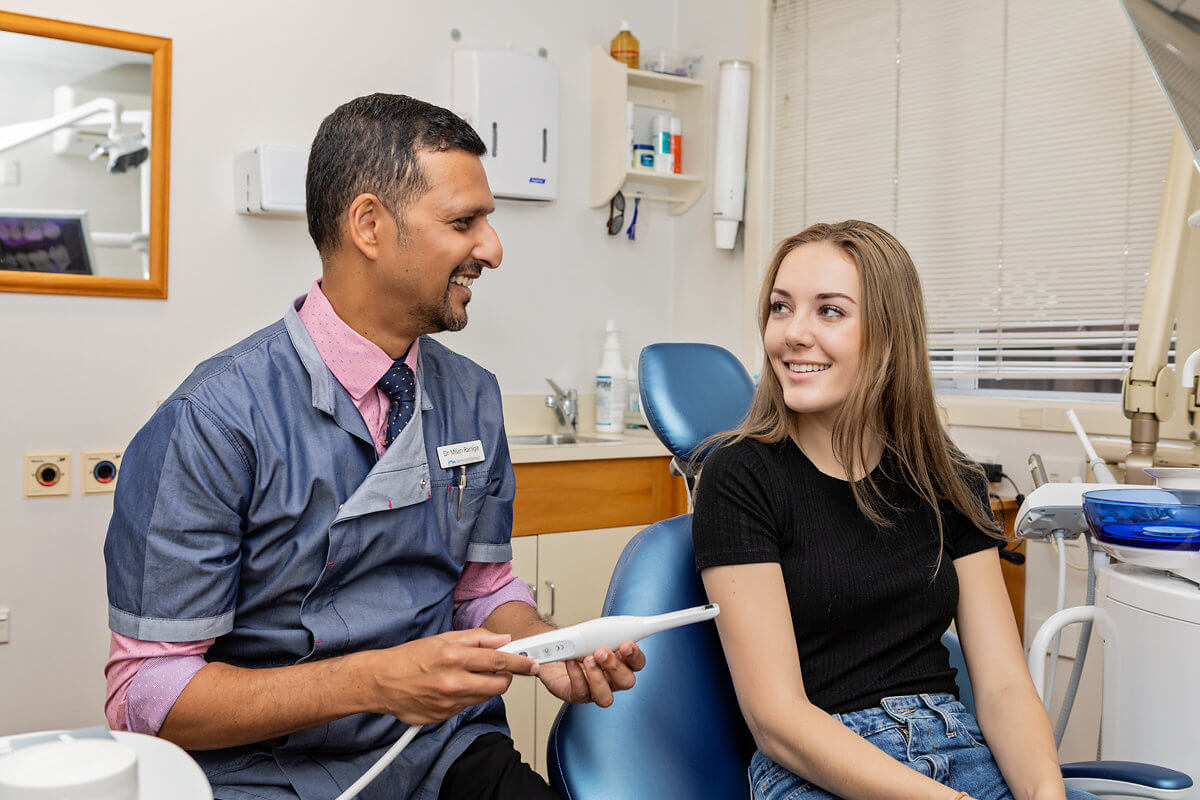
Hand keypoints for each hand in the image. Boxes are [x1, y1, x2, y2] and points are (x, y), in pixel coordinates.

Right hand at [362, 629, 538, 724]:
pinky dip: (469, 696)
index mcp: (454, 657)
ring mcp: (450, 702)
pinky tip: (454, 687)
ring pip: (485, 696)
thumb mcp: (443, 638)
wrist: (381, 682)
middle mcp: (454, 682)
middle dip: (506, 676)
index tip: (532, 663)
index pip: (499, 661)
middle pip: (499, 684)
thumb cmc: (408, 658)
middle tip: (500, 669)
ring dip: (486, 686)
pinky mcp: (444, 716)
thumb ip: (476, 638)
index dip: (520, 662)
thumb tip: (502, 640)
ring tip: (469, 675)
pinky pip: (468, 706)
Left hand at [537, 641, 645, 706]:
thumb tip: (616, 627)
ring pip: (606, 697)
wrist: (553, 649)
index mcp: (620, 662)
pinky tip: (571, 661)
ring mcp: (594, 690)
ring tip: (587, 659)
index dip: (635, 656)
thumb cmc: (576, 642)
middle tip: (601, 651)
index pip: (638, 663)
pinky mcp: (576, 695)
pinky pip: (580, 692)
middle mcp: (611, 679)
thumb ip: (607, 631)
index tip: (626, 645)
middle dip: (615, 666)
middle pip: (626, 682)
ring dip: (597, 678)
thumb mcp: (593, 631)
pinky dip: (575, 675)